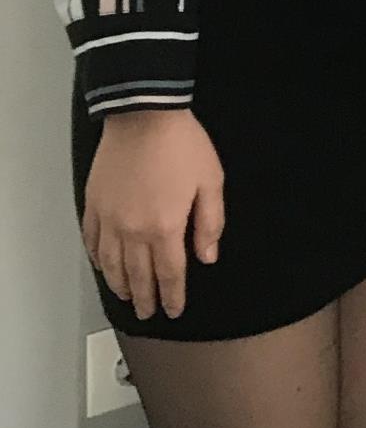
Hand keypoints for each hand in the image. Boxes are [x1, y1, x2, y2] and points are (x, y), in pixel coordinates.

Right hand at [83, 110, 225, 321]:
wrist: (144, 115)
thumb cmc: (182, 145)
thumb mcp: (211, 181)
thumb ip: (210, 223)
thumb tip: (207, 257)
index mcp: (165, 228)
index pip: (169, 274)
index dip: (172, 295)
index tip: (174, 310)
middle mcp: (133, 231)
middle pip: (138, 276)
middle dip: (145, 299)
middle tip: (148, 313)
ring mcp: (110, 219)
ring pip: (112, 265)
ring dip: (120, 285)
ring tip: (126, 296)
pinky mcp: (94, 206)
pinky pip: (92, 242)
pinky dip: (98, 260)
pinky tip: (103, 266)